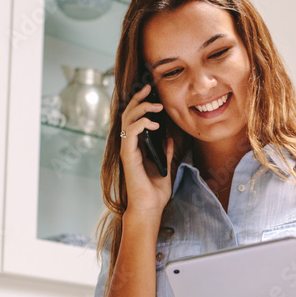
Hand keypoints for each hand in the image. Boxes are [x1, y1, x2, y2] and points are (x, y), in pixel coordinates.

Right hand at [119, 84, 175, 218]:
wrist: (150, 208)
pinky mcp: (128, 156)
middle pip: (127, 115)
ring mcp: (127, 150)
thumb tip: (168, 138)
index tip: (151, 93)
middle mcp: (129, 147)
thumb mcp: (164, 167)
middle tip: (148, 88)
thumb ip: (165, 152)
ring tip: (156, 106)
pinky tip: (154, 123)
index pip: (133, 119)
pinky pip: (131, 133)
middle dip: (137, 99)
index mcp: (136, 148)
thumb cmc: (154, 193)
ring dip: (141, 109)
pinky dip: (141, 124)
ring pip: (127, 120)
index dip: (140, 104)